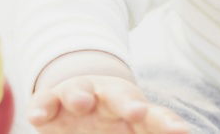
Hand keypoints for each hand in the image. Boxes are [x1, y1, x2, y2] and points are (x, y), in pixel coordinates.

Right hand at [27, 74, 191, 133]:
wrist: (76, 98)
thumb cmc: (111, 123)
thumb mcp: (132, 130)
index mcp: (133, 110)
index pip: (155, 117)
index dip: (167, 124)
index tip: (180, 132)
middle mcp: (107, 99)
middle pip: (120, 97)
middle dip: (128, 103)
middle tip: (137, 110)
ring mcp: (78, 96)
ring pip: (80, 90)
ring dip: (81, 95)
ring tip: (82, 103)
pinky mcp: (50, 100)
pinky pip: (45, 101)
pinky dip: (42, 107)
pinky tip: (39, 116)